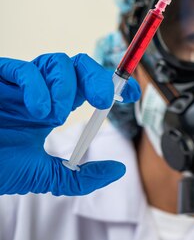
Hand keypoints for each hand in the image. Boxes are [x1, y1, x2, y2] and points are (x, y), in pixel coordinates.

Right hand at [0, 53, 140, 195]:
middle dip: (98, 78)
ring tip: (56, 114)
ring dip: (66, 86)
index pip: (90, 85)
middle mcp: (40, 91)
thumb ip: (79, 177)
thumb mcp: (43, 177)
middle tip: (105, 100)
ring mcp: (17, 83)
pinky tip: (39, 111)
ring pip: (56, 63)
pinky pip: (20, 69)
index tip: (131, 93)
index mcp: (53, 107)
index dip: (114, 83)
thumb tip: (116, 171)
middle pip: (79, 66)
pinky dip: (37, 87)